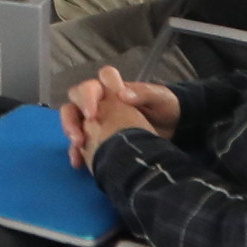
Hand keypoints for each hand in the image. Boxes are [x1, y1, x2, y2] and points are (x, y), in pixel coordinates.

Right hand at [59, 68, 179, 167]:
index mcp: (114, 89)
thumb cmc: (166, 108)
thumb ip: (143, 94)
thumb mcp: (160, 98)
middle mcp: (101, 101)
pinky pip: (80, 142)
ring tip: (77, 145)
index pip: (94, 84)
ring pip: (73, 118)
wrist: (175, 129)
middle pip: (76, 99)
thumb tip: (122, 94)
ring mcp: (97, 120)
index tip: (93, 113)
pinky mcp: (98, 137)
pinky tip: (78, 162)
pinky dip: (76, 151)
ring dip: (70, 130)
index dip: (89, 95)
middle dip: (72, 115)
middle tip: (79, 133)